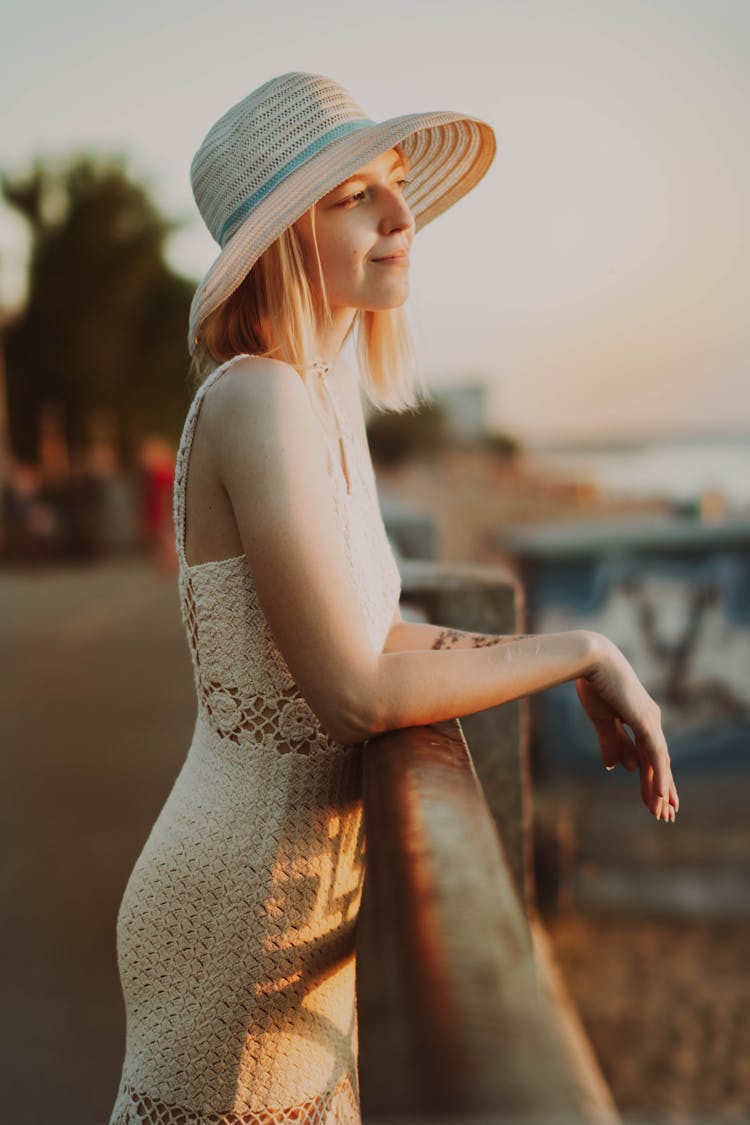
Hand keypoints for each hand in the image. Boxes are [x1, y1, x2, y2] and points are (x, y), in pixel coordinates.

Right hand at [575, 634, 678, 821]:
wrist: (590, 660)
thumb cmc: (593, 683)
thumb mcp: (602, 720)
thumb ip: (610, 742)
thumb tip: (614, 767)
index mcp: (639, 718)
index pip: (649, 755)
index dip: (650, 778)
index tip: (649, 800)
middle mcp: (650, 721)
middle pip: (659, 762)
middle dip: (660, 789)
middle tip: (664, 814)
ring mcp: (650, 721)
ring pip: (660, 763)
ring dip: (660, 790)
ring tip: (663, 813)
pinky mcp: (646, 722)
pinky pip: (655, 756)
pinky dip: (658, 778)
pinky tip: (659, 796)